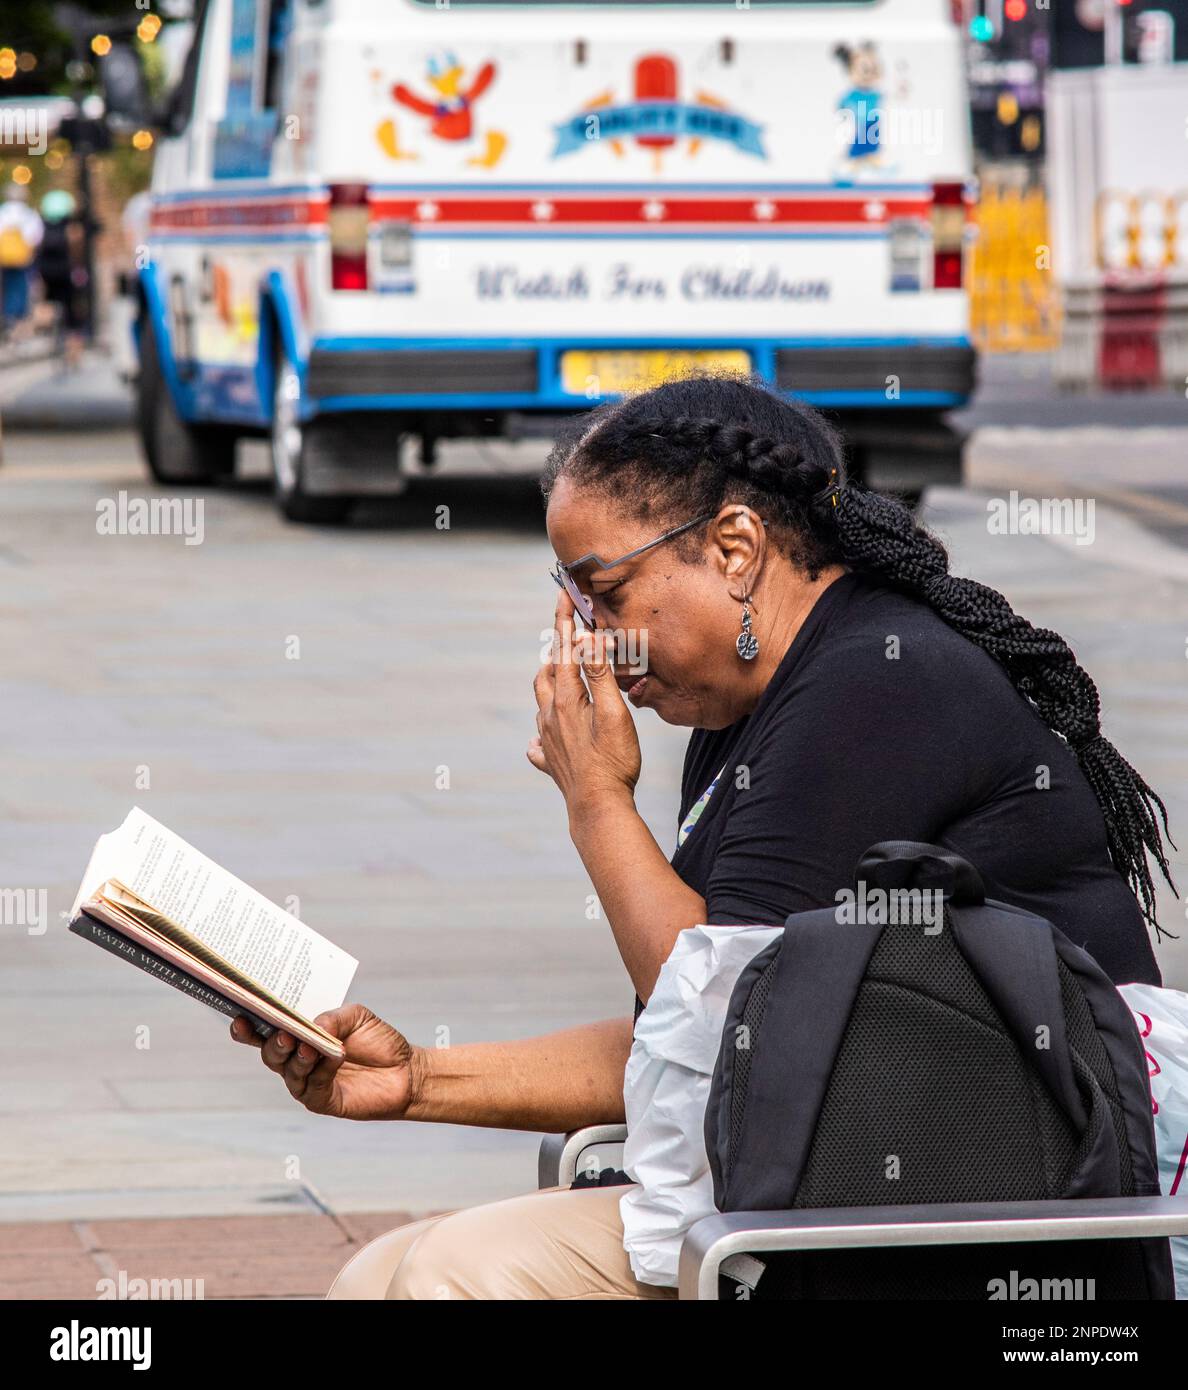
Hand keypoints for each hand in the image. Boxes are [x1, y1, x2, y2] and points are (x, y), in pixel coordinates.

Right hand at [229, 1004, 422, 1121]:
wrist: (405, 1070)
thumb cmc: (377, 1041)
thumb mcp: (357, 1017)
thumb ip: (333, 1017)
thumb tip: (312, 1024)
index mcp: (299, 1037)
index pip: (267, 1033)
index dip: (250, 1027)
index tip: (241, 1016)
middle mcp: (298, 1061)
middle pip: (271, 1053)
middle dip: (273, 1042)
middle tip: (282, 1032)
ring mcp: (308, 1082)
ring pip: (289, 1070)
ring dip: (297, 1057)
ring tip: (308, 1045)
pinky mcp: (322, 1100)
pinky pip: (313, 1085)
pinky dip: (321, 1069)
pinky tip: (333, 1057)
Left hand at [528, 587, 640, 811]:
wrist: (598, 808)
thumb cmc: (613, 760)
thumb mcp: (613, 712)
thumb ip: (599, 674)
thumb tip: (586, 638)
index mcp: (566, 699)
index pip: (564, 649)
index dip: (565, 620)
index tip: (564, 594)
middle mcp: (549, 715)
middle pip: (547, 672)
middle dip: (557, 650)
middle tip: (569, 634)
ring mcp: (547, 739)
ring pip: (541, 701)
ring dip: (550, 682)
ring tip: (560, 674)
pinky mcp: (550, 760)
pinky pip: (539, 740)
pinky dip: (542, 728)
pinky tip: (542, 735)